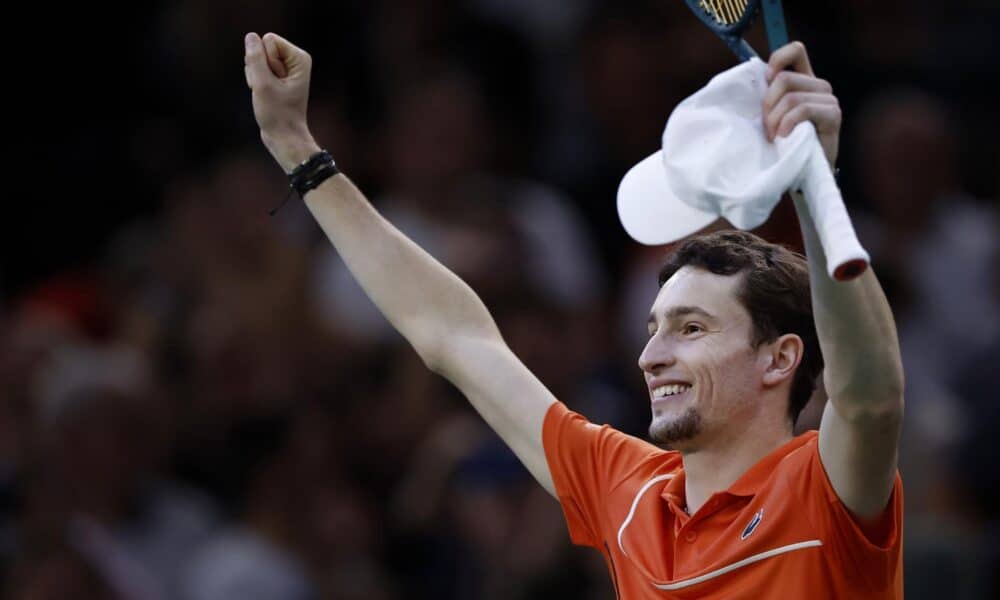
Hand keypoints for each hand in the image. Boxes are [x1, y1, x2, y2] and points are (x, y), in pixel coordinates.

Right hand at [244, 32, 320, 172]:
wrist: (283, 136)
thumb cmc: (277, 114)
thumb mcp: (262, 84)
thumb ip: (255, 58)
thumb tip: (251, 37)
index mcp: (300, 58)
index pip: (268, 39)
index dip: (265, 61)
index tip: (275, 83)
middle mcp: (295, 60)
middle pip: (262, 47)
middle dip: (260, 69)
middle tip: (271, 90)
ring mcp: (285, 68)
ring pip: (256, 59)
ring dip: (256, 77)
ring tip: (268, 94)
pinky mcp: (277, 76)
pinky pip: (255, 68)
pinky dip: (255, 82)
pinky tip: (264, 95)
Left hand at [762, 42, 840, 167]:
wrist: (804, 174)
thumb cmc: (783, 145)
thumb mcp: (771, 116)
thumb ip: (767, 97)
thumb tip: (749, 81)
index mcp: (803, 81)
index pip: (796, 50)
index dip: (778, 59)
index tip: (766, 80)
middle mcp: (818, 86)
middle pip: (785, 78)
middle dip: (768, 104)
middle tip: (766, 127)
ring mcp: (828, 100)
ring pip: (791, 96)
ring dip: (775, 119)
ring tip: (774, 136)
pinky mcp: (833, 115)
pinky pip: (803, 109)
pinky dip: (787, 123)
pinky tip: (784, 137)